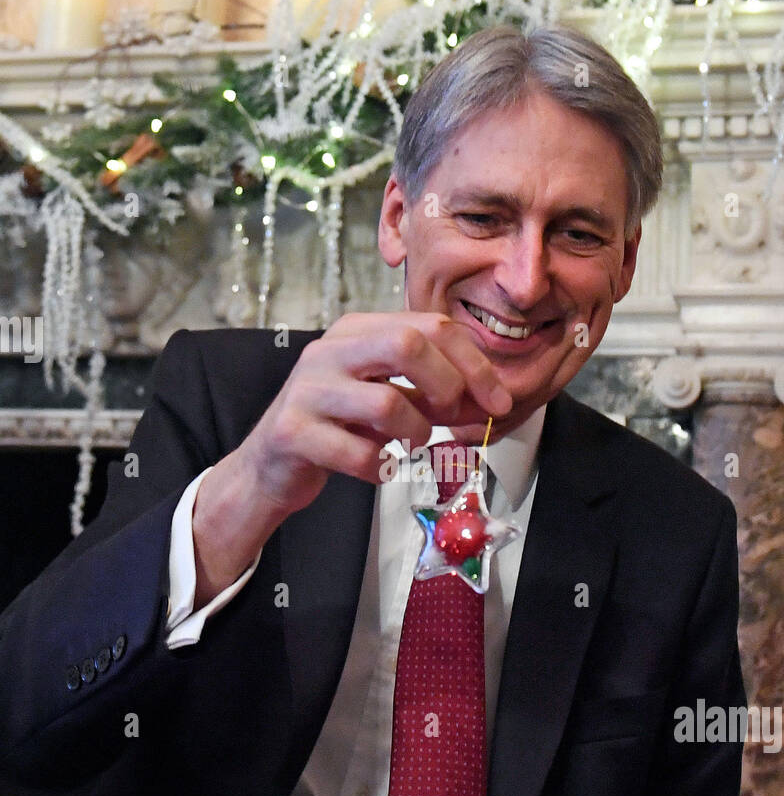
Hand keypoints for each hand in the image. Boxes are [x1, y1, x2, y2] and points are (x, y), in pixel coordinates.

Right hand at [238, 310, 511, 518]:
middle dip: (446, 385)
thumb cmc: (338, 427)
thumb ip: (434, 393)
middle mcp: (329, 351)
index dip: (475, 364)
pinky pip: (359, 453)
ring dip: (415, 433)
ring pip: (387, 403)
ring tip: (408, 444)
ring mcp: (308, 391)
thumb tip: (491, 401)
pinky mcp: (293, 433)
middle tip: (452, 417)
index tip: (499, 401)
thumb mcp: (388, 398)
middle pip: (406, 344)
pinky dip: (381, 468)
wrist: (272, 465)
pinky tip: (377, 467)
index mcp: (357, 331)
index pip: (429, 326)